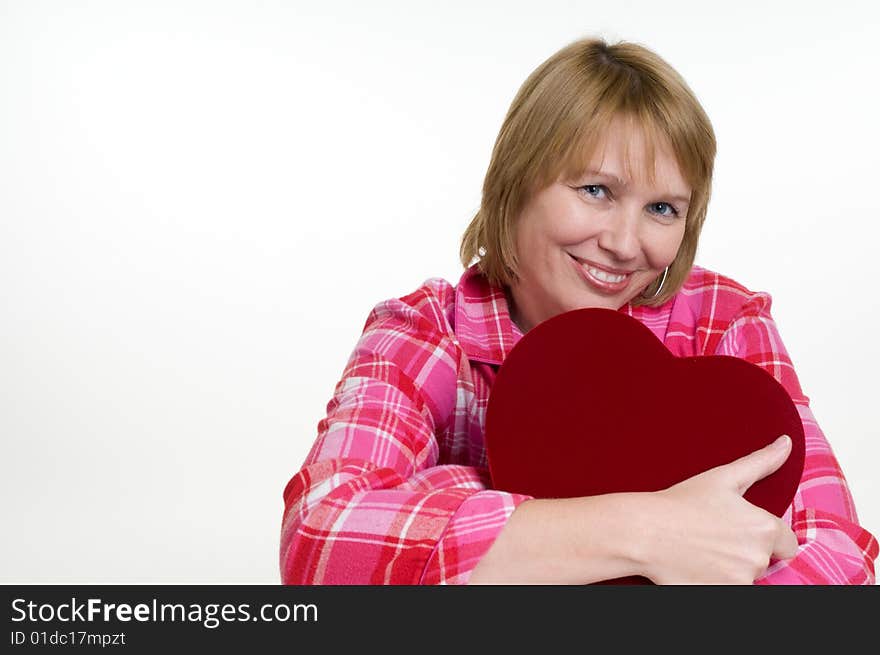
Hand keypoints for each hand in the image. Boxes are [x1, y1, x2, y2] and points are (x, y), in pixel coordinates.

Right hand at [639, 435, 799, 583]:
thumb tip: (786, 443)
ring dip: (729, 568)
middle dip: (744, 551)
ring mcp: (739, 581)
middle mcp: (757, 558)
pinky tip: (695, 565)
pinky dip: (715, 581)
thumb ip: (761, 462)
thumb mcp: (722, 477)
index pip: (788, 543)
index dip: (767, 536)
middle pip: (763, 560)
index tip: (739, 529)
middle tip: (713, 535)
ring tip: (701, 550)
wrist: (644, 532)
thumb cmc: (681, 503)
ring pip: (745, 576)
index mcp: (764, 528)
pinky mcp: (720, 595)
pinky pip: (727, 589)